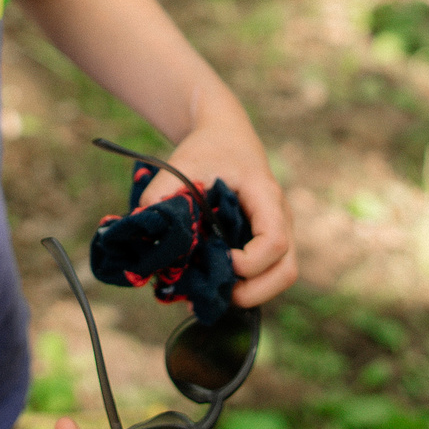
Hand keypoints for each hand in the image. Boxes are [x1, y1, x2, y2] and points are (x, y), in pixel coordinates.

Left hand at [146, 97, 298, 308]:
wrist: (226, 135)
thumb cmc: (207, 149)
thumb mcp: (181, 164)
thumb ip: (159, 195)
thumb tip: (142, 233)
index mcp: (265, 196)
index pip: (275, 241)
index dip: (250, 262)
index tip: (222, 258)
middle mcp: (281, 217)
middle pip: (287, 269)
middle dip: (255, 291)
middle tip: (220, 294)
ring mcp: (279, 230)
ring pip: (282, 274)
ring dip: (253, 292)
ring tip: (217, 293)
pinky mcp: (267, 239)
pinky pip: (269, 271)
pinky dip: (248, 285)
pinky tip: (216, 284)